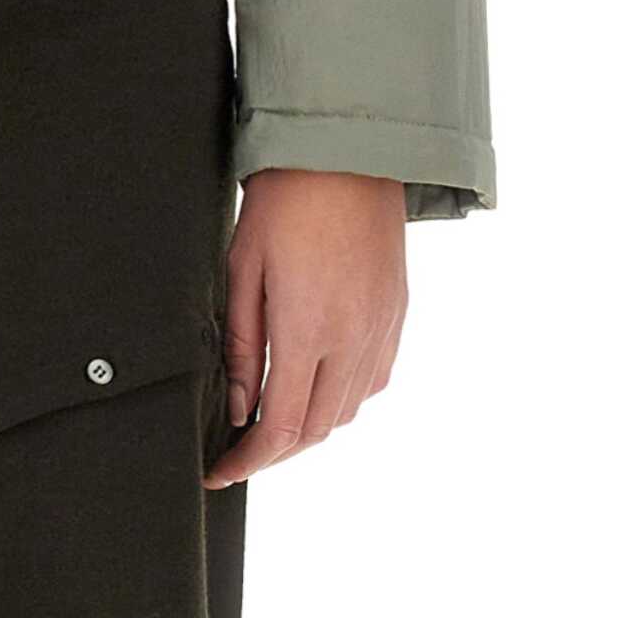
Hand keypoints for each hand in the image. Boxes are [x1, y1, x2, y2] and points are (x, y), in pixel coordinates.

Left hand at [203, 168, 405, 489]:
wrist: (347, 147)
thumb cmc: (284, 197)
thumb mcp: (242, 265)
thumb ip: (239, 343)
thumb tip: (236, 406)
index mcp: (308, 329)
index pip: (281, 427)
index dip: (248, 460)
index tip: (220, 470)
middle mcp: (353, 339)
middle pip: (317, 429)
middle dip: (275, 449)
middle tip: (240, 446)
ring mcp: (382, 328)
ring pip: (348, 411)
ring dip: (311, 425)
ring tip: (273, 415)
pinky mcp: (398, 313)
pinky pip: (374, 380)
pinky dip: (344, 396)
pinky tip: (317, 381)